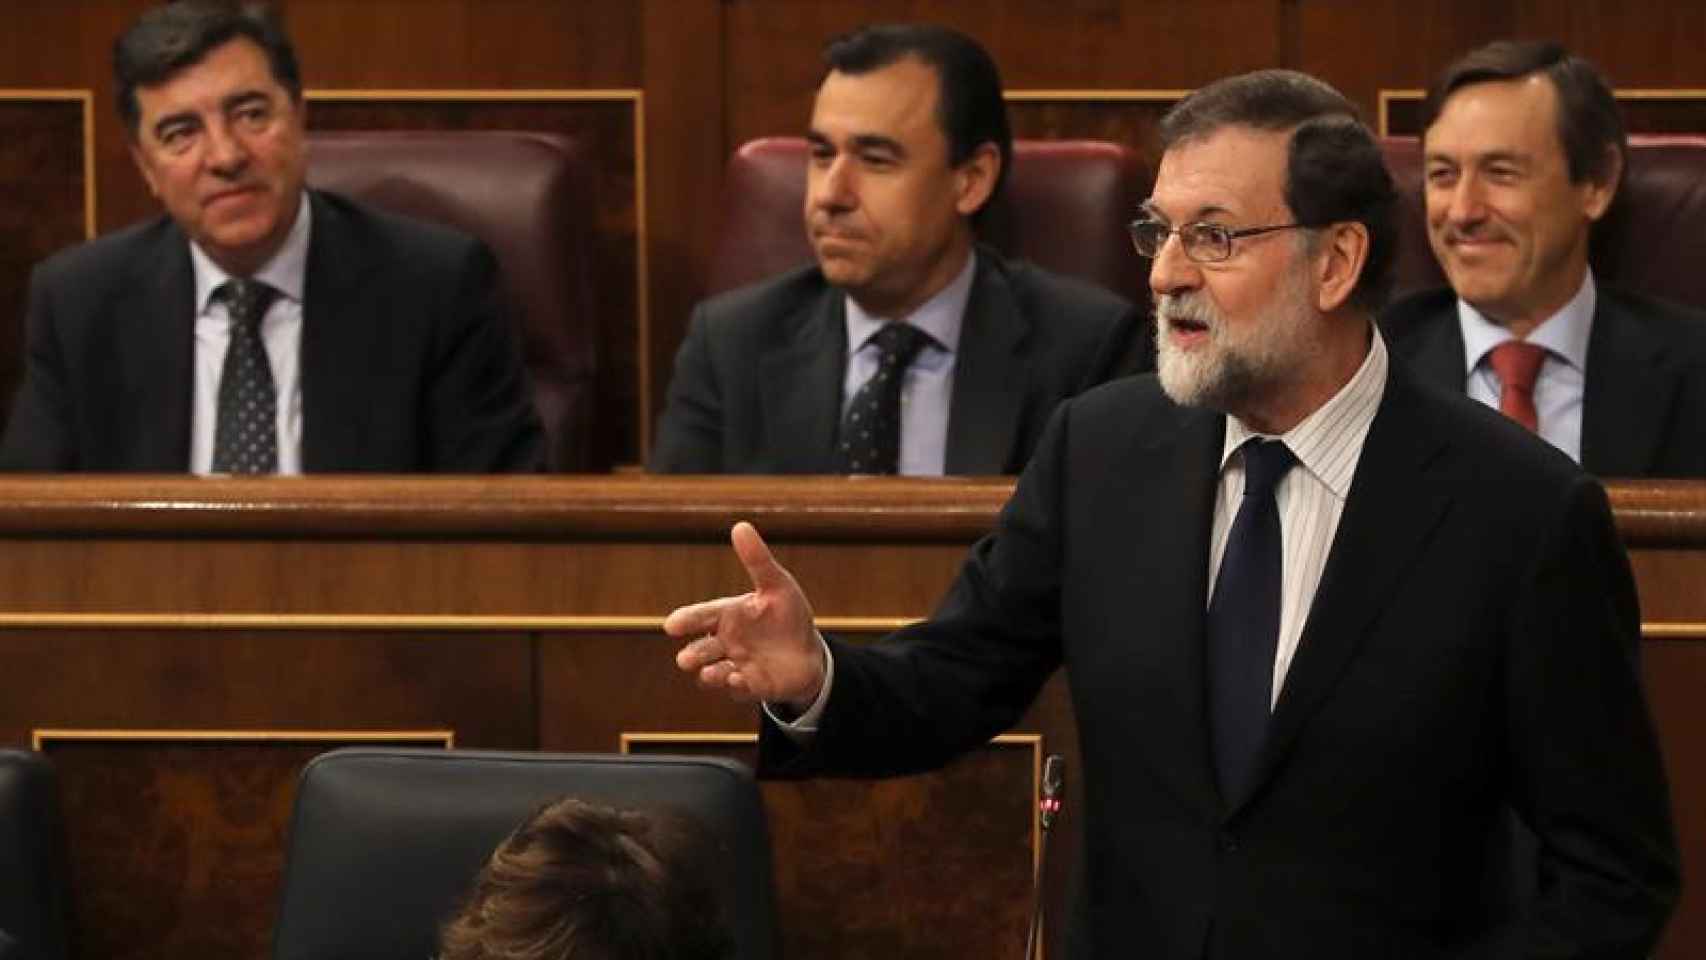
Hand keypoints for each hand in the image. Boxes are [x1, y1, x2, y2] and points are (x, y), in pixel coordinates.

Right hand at [666, 521, 826, 709]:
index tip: (672, 626)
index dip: (686, 620)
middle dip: (692, 656)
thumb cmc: (786, 616)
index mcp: (727, 616)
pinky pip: (739, 690)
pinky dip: (736, 687)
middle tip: (687, 659)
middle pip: (700, 651)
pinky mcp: (751, 687)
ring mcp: (736, 667)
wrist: (809, 652)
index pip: (700, 616)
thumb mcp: (777, 585)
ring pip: (712, 675)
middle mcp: (725, 643)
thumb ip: (757, 560)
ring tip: (712, 674)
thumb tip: (740, 525)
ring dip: (710, 676)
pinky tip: (740, 680)